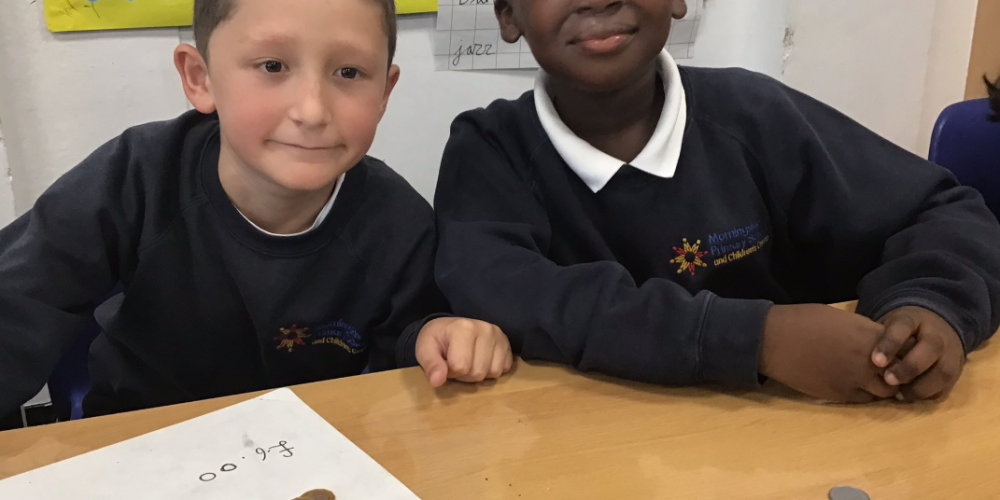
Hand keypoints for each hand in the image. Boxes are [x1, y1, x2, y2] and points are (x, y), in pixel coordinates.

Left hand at [415, 317, 513, 387]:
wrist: (448, 328)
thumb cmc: (436, 340)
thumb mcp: (425, 350)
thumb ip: (430, 365)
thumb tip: (437, 381)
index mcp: (464, 328)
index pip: (461, 367)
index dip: (450, 371)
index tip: (446, 362)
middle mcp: (485, 329)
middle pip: (478, 372)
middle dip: (465, 374)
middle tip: (457, 362)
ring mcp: (499, 335)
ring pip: (493, 372)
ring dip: (479, 373)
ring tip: (470, 361)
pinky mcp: (507, 342)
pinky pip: (504, 368)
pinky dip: (492, 369)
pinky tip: (482, 360)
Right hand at [760, 304, 895, 402]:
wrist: (775, 340)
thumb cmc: (804, 320)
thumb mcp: (842, 318)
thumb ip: (864, 331)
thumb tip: (876, 342)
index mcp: (870, 336)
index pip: (905, 349)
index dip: (902, 351)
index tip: (895, 350)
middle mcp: (869, 361)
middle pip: (901, 374)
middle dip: (897, 372)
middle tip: (887, 369)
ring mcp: (855, 381)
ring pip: (886, 392)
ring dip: (882, 386)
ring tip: (870, 379)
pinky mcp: (840, 395)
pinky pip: (864, 400)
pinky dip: (863, 394)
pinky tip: (852, 384)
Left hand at [872, 306, 964, 400]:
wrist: (937, 326)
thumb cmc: (900, 331)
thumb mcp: (887, 324)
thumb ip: (875, 337)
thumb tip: (853, 355)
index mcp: (913, 319)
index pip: (903, 326)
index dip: (890, 344)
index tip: (875, 361)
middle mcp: (936, 334)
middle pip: (931, 348)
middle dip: (910, 367)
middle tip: (888, 380)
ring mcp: (950, 352)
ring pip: (943, 370)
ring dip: (920, 386)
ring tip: (899, 395)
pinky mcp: (956, 371)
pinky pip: (946, 385)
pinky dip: (929, 394)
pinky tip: (911, 397)